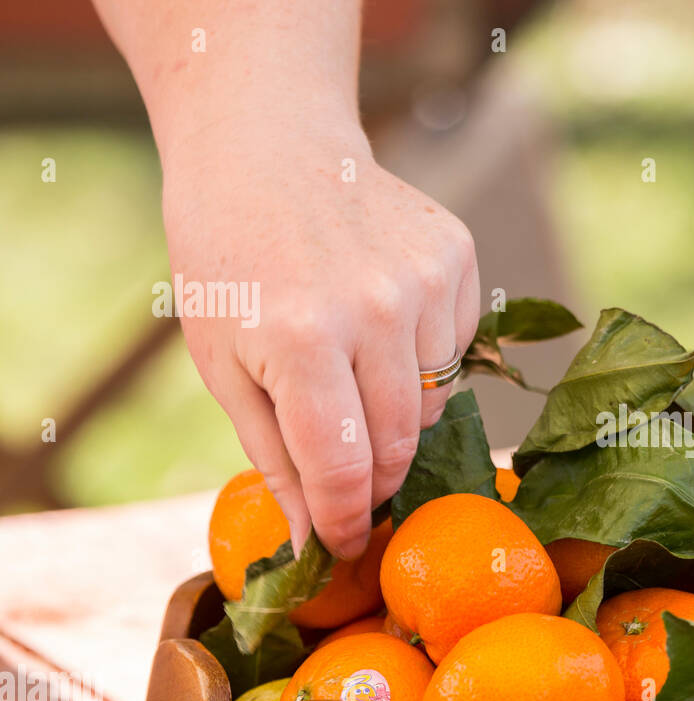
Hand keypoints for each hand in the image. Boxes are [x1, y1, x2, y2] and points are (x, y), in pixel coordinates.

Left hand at [162, 115, 478, 559]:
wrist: (268, 150)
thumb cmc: (229, 264)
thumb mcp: (223, 364)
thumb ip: (273, 454)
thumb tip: (312, 540)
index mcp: (300, 340)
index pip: (342, 465)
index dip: (345, 519)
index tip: (345, 544)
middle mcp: (372, 309)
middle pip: (400, 442)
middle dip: (374, 479)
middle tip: (352, 484)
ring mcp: (423, 279)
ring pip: (434, 400)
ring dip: (397, 414)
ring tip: (353, 376)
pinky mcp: (456, 256)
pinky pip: (457, 348)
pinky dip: (423, 360)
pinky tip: (382, 326)